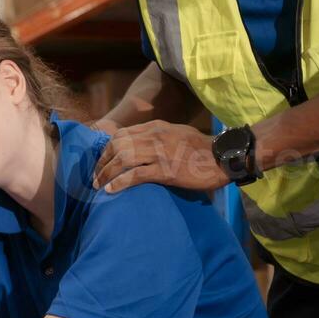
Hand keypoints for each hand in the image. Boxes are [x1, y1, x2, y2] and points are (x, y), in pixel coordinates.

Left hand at [92, 121, 230, 192]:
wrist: (223, 157)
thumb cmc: (202, 149)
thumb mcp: (176, 133)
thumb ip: (158, 137)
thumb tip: (141, 145)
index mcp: (156, 127)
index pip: (122, 134)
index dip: (107, 148)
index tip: (101, 160)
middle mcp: (154, 136)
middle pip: (117, 145)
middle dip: (102, 161)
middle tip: (95, 175)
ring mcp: (159, 152)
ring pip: (122, 159)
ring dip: (106, 173)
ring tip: (98, 185)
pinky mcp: (165, 170)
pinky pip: (135, 175)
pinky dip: (119, 182)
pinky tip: (111, 190)